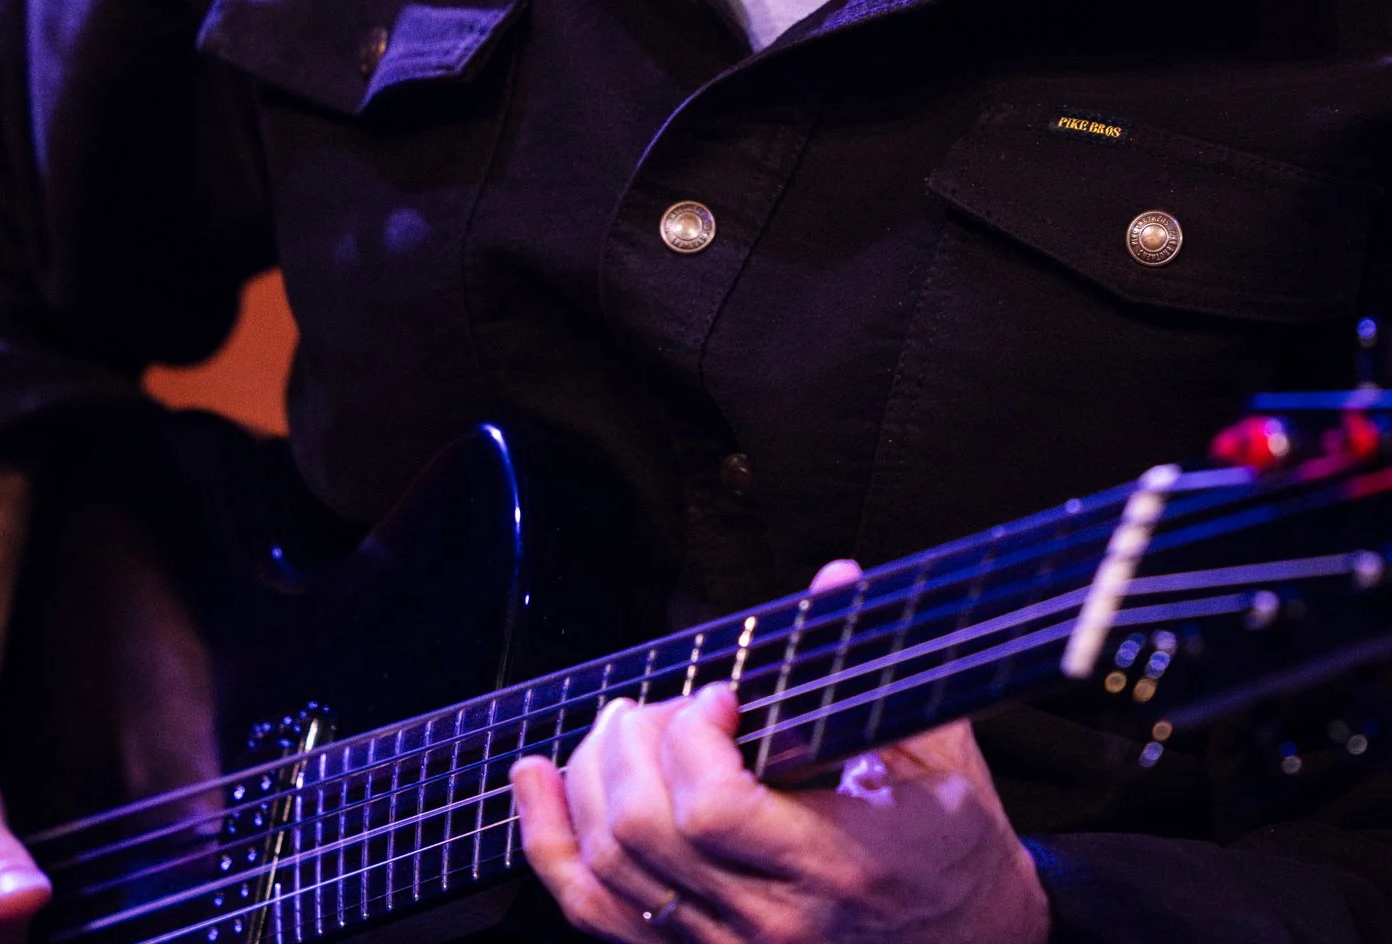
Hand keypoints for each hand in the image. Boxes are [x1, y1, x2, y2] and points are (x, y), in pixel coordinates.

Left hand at [511, 559, 1049, 943]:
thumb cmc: (953, 845)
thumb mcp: (940, 751)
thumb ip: (878, 666)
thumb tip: (837, 579)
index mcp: (833, 867)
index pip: (714, 811)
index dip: (694, 737)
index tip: (721, 694)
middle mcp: (771, 925)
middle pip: (643, 834)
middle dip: (632, 744)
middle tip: (664, 703)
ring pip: (607, 872)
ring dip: (591, 779)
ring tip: (621, 728)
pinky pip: (594, 915)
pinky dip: (550, 843)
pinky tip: (534, 778)